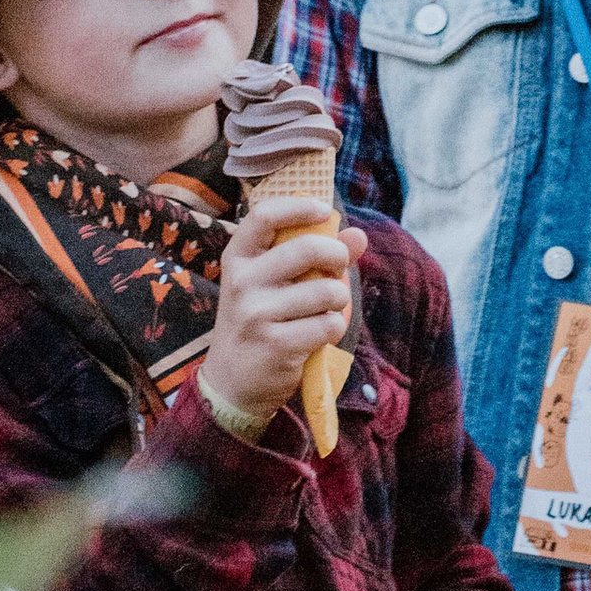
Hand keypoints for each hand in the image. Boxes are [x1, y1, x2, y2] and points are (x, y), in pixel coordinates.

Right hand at [203, 205, 363, 424]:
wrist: (231, 383)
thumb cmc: (259, 323)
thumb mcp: (273, 285)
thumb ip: (314, 258)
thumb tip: (359, 235)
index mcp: (238, 258)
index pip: (264, 215)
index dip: (299, 207)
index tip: (324, 211)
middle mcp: (241, 282)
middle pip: (306, 248)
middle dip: (337, 255)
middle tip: (339, 267)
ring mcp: (256, 314)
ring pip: (326, 291)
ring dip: (339, 300)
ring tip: (328, 309)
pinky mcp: (275, 344)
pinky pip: (329, 325)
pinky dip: (334, 328)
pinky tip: (319, 334)